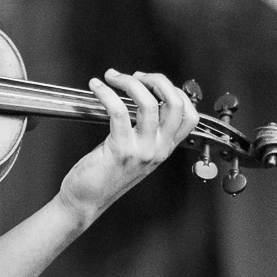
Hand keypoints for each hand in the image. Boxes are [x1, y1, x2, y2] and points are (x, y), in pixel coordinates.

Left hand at [58, 69, 194, 223]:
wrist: (87, 200)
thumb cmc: (105, 174)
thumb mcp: (136, 151)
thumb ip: (144, 130)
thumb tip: (139, 96)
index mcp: (165, 148)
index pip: (189, 115)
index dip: (175, 91)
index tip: (152, 83)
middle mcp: (158, 149)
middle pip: (175, 103)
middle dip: (156, 80)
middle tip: (135, 76)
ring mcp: (142, 150)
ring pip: (148, 103)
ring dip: (129, 82)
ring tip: (112, 77)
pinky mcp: (121, 150)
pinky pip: (118, 111)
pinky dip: (106, 93)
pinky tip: (97, 87)